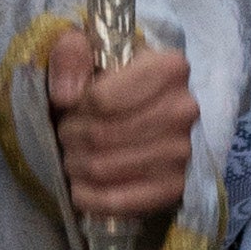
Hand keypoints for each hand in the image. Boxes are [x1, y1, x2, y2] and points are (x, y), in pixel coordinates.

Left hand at [34, 20, 196, 234]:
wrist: (141, 108)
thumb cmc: (110, 76)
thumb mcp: (86, 47)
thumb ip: (70, 54)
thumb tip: (66, 96)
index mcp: (169, 67)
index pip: (101, 100)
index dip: (75, 107)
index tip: (71, 105)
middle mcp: (184, 109)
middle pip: (101, 135)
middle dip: (70, 137)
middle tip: (67, 134)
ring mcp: (182, 152)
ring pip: (104, 168)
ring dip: (76, 165)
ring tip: (74, 155)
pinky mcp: (175, 188)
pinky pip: (119, 202)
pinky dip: (89, 198)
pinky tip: (81, 187)